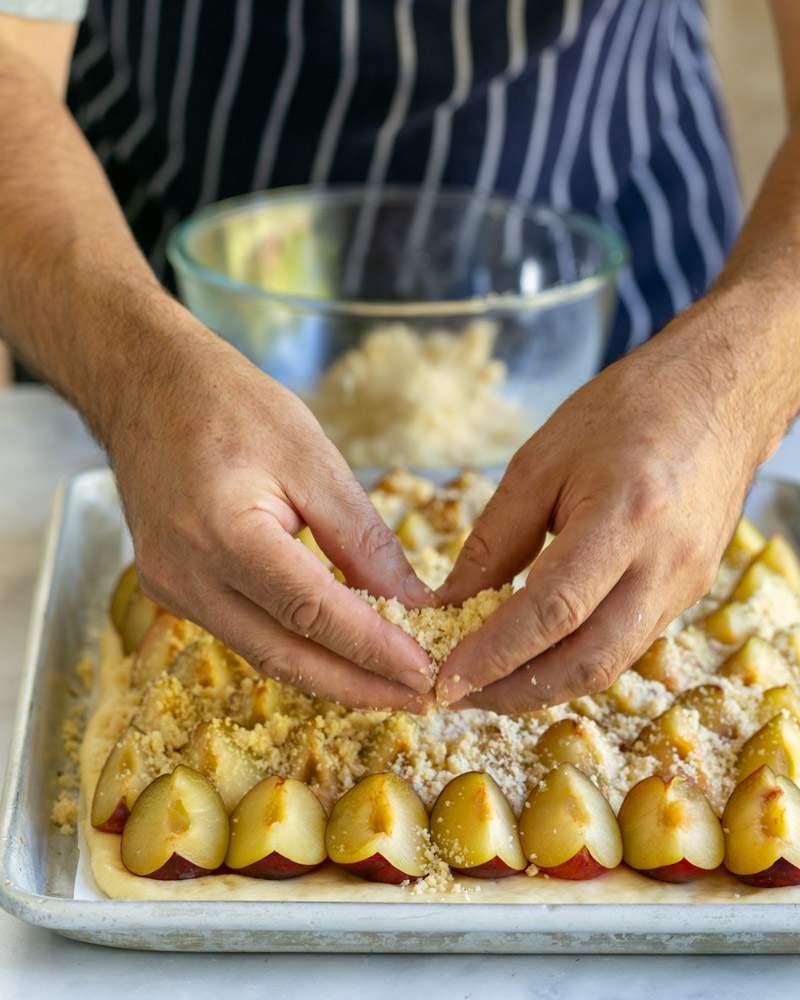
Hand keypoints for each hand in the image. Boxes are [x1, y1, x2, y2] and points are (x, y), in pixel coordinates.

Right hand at [109, 318, 434, 710]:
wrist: (146, 388)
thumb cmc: (230, 404)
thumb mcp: (312, 457)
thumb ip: (361, 536)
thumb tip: (410, 602)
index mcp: (221, 532)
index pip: (311, 613)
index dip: (373, 649)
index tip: (427, 672)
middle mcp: (185, 575)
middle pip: (285, 655)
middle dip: (358, 686)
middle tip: (422, 699)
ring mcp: (170, 589)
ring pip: (264, 654)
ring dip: (331, 675)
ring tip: (392, 684)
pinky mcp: (172, 590)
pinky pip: (244, 634)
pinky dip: (297, 648)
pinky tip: (340, 651)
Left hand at [435, 308, 764, 711]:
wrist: (719, 396)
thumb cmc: (627, 411)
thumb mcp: (542, 460)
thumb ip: (495, 537)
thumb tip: (450, 601)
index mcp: (626, 517)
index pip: (552, 611)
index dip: (495, 654)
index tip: (445, 678)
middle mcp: (664, 565)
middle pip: (587, 662)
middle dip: (515, 692)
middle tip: (457, 695)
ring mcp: (684, 586)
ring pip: (608, 664)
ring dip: (542, 685)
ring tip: (486, 682)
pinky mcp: (687, 593)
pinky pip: (625, 644)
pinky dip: (573, 661)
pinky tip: (533, 655)